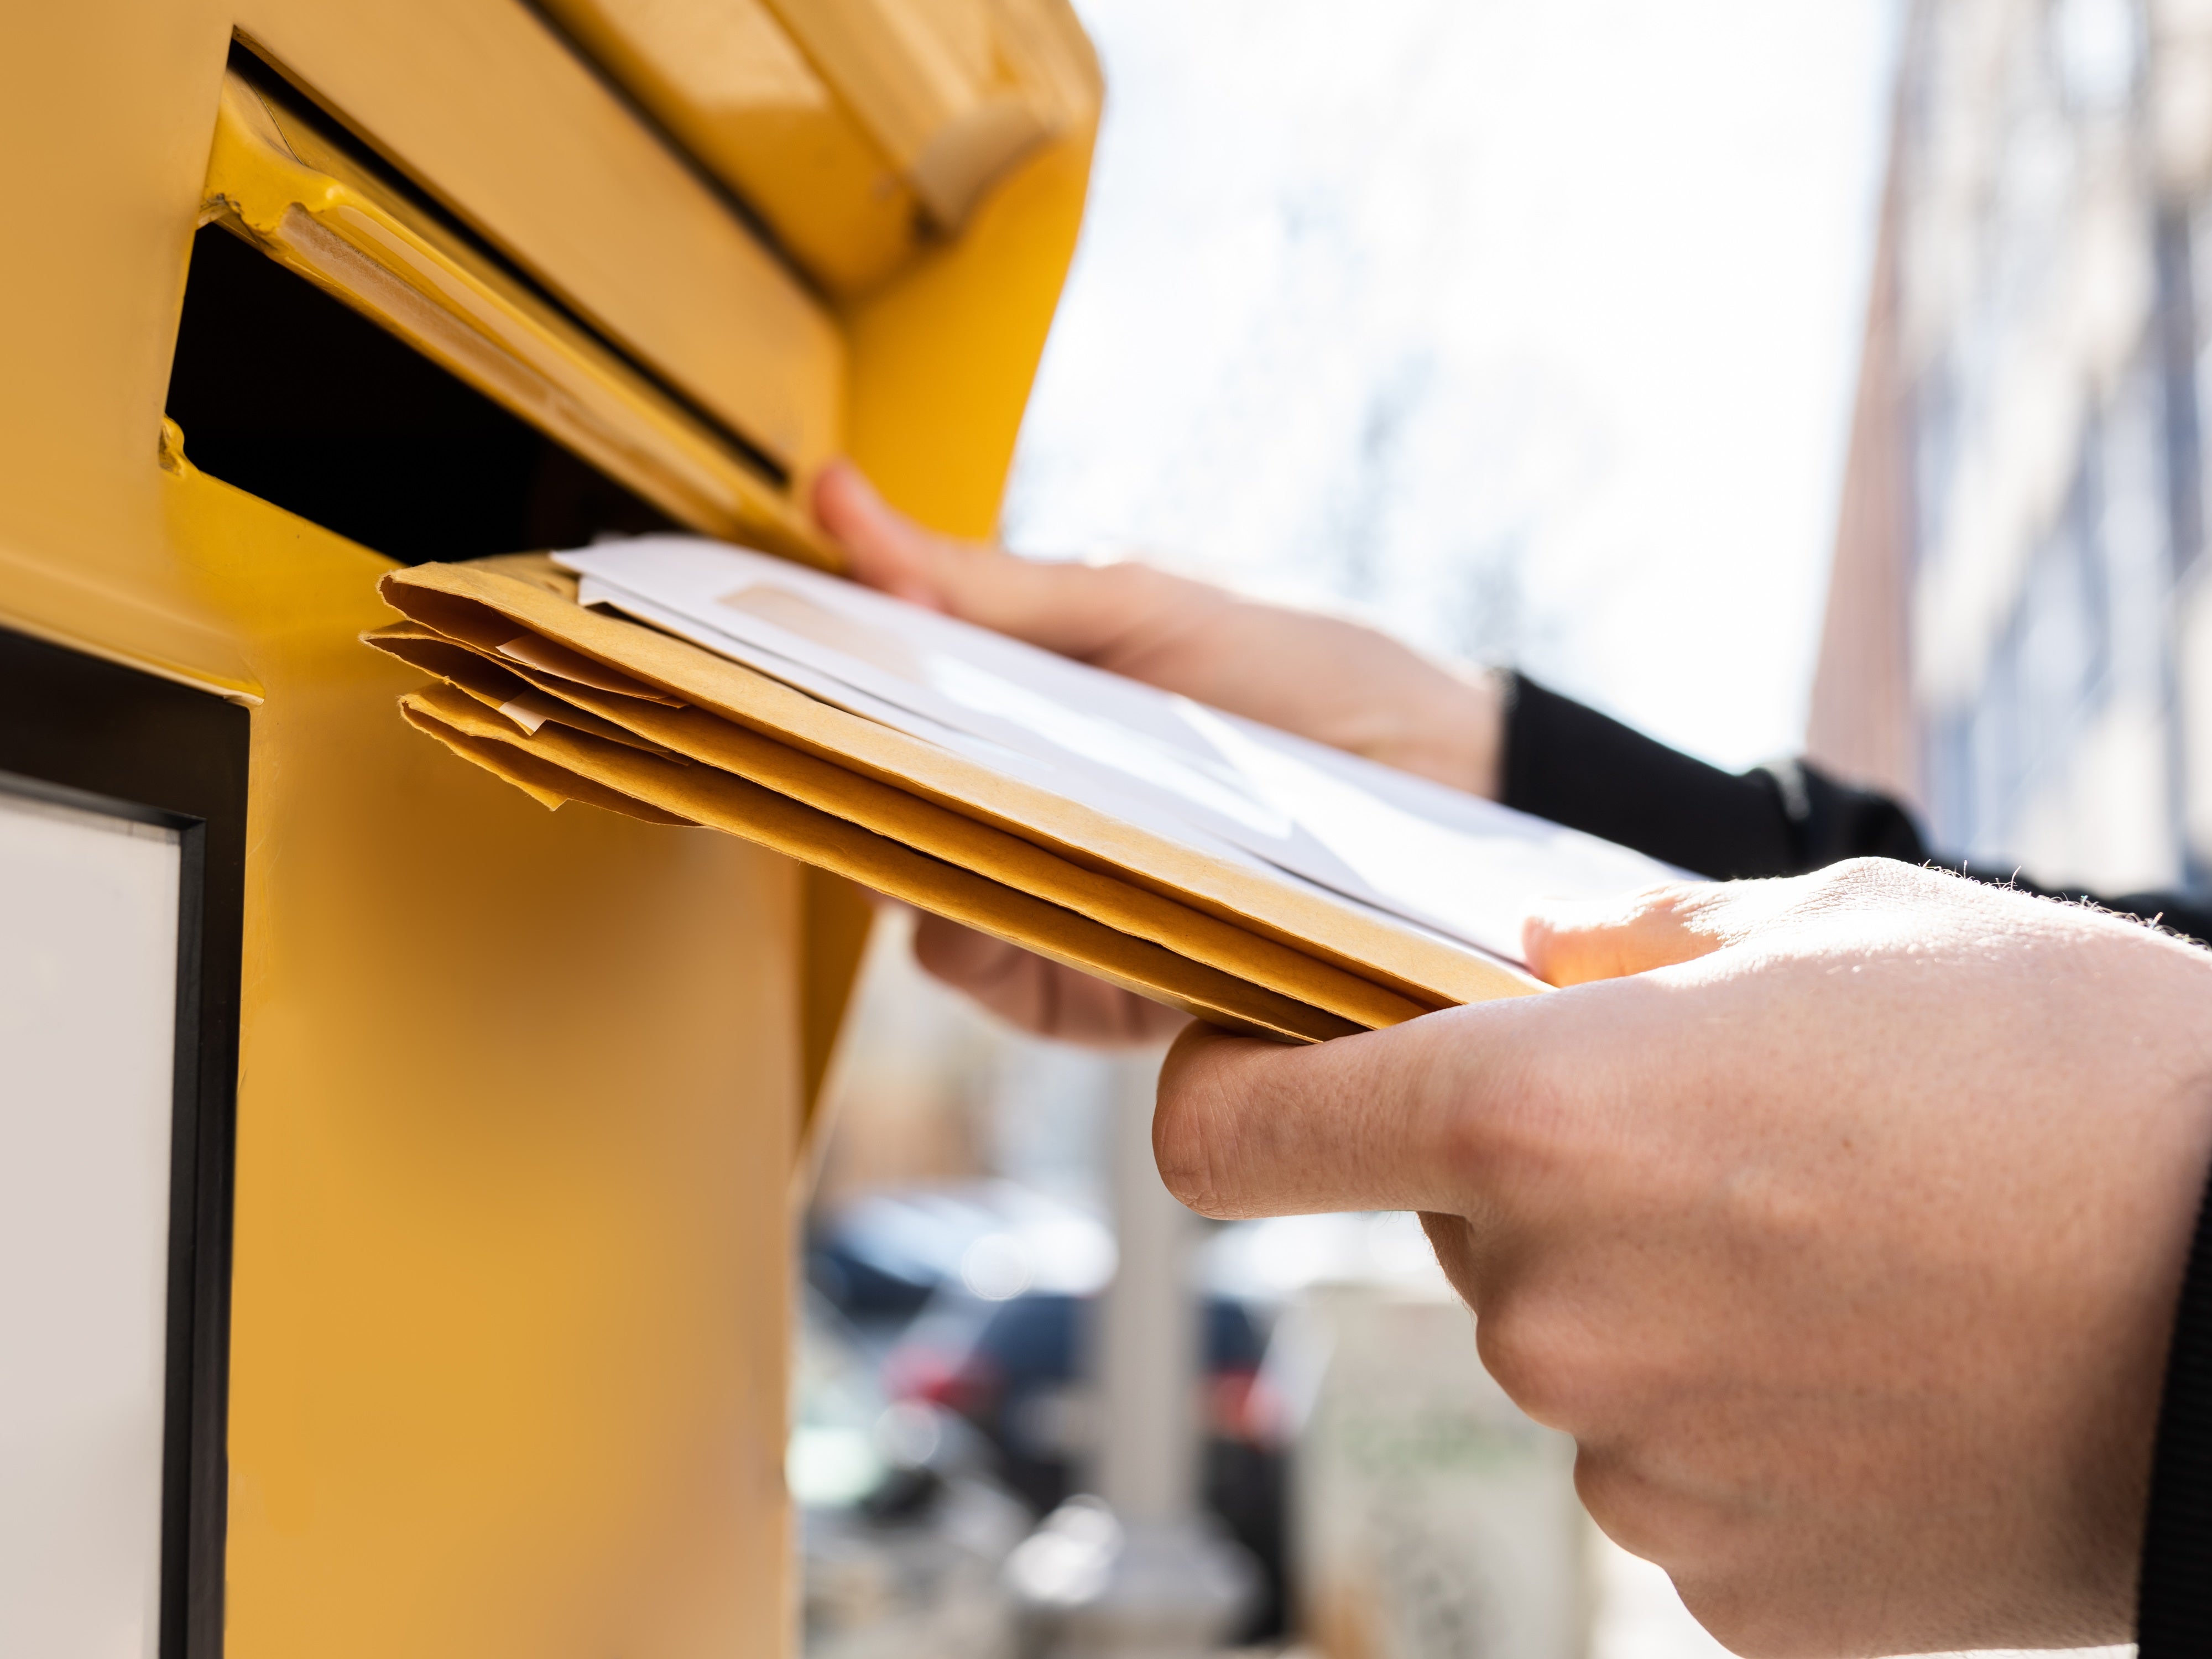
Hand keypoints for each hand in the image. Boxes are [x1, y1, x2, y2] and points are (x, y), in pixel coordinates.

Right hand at [813, 460, 1504, 1042]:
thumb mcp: (1139, 605)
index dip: (802, 678)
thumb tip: (836, 501)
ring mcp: (1047, 906)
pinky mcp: (1090, 992)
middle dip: (843, 771)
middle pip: (871, 811)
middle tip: (835, 721)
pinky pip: (997, 976)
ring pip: (919, 902)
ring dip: (919, 854)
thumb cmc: (1307, 674)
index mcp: (1012, 713)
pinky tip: (1022, 880)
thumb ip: (987, 587)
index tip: (755, 639)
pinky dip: (990, 934)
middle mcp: (1013, 814)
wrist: (1455, 784)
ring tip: (952, 799)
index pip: (867, 703)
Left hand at [1153, 860, 2211, 1654]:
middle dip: (1541, 1182)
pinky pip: (1664, 1468)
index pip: (1235, 1131)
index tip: (1264, 1072)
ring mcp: (1635, 1466)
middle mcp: (1551, 1308)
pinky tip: (1866, 1371)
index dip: (1228, 1092)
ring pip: (1567, 1353)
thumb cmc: (2071, 1078)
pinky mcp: (1725, 1584)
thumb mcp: (1827, 930)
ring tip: (1832, 1257)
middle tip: (1722, 1147)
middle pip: (1452, 1229)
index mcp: (1538, 1116)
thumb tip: (1529, 971)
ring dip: (1650, 1298)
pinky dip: (1730, 1418)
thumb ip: (1623, 955)